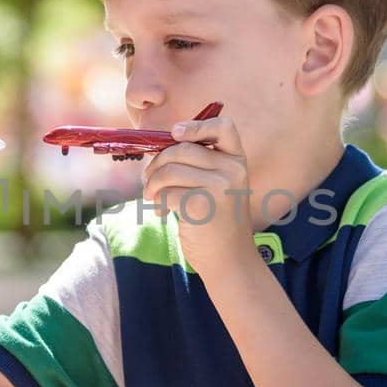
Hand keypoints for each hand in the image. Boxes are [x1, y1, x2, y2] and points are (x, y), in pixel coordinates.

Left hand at [140, 114, 252, 273]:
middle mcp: (232, 170)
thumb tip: (157, 147)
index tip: (175, 133)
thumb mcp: (218, 187)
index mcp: (237, 161)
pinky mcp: (202, 206)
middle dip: (157, 163)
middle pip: (182, 149)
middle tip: (149, 181)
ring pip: (170, 170)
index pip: (224, 127)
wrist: (229, 261)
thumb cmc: (217, 223)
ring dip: (152, 184)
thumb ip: (198, 165)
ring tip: (152, 197)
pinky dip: (157, 202)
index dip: (196, 125)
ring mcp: (219, 187)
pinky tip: (163, 213)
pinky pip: (166, 192)